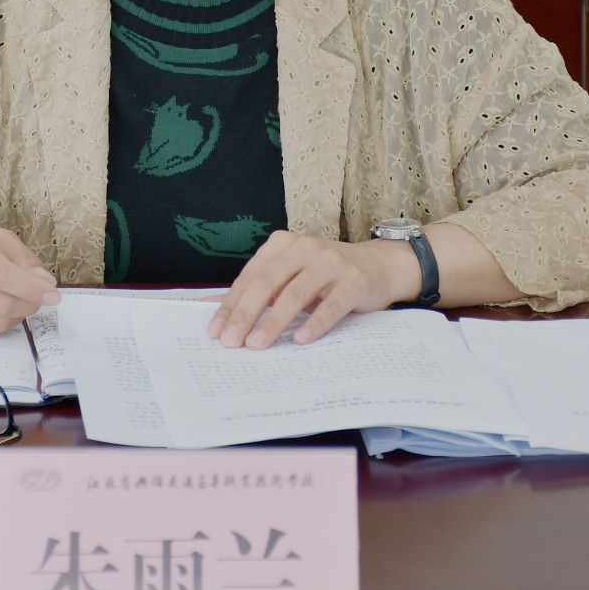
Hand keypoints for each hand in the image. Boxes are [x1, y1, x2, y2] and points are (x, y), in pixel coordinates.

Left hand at [206, 230, 416, 349]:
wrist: (378, 266)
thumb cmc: (324, 276)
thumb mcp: (288, 277)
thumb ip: (254, 290)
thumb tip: (210, 308)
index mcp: (282, 245)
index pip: (250, 277)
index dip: (231, 305)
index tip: (216, 332)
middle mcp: (304, 248)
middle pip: (268, 283)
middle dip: (246, 314)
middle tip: (232, 342)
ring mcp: (331, 263)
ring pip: (296, 294)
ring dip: (274, 322)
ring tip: (258, 344)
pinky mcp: (354, 281)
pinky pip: (331, 305)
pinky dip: (314, 323)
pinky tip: (300, 340)